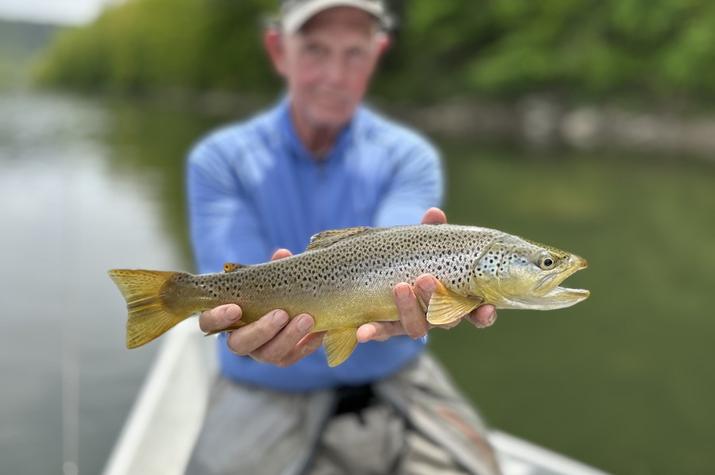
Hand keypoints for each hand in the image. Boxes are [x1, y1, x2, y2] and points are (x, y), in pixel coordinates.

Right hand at [198, 249, 323, 366]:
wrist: (288, 306)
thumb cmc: (267, 289)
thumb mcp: (267, 278)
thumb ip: (272, 269)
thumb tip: (282, 254)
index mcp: (226, 318)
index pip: (209, 322)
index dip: (218, 318)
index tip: (235, 308)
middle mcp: (240, 339)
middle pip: (241, 344)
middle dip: (261, 330)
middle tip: (281, 313)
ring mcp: (260, 352)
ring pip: (269, 354)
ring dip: (288, 337)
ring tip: (307, 319)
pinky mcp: (282, 358)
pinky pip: (292, 357)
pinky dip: (306, 345)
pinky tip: (320, 331)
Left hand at [356, 207, 496, 342]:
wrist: (385, 271)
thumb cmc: (418, 258)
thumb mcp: (425, 244)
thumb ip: (432, 232)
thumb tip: (434, 213)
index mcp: (455, 300)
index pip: (476, 314)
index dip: (483, 316)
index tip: (487, 309)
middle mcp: (437, 317)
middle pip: (444, 318)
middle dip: (435, 299)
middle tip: (426, 279)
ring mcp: (413, 323)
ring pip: (416, 326)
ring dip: (409, 309)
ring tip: (400, 287)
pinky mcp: (388, 327)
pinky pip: (382, 332)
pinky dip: (373, 332)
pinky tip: (362, 332)